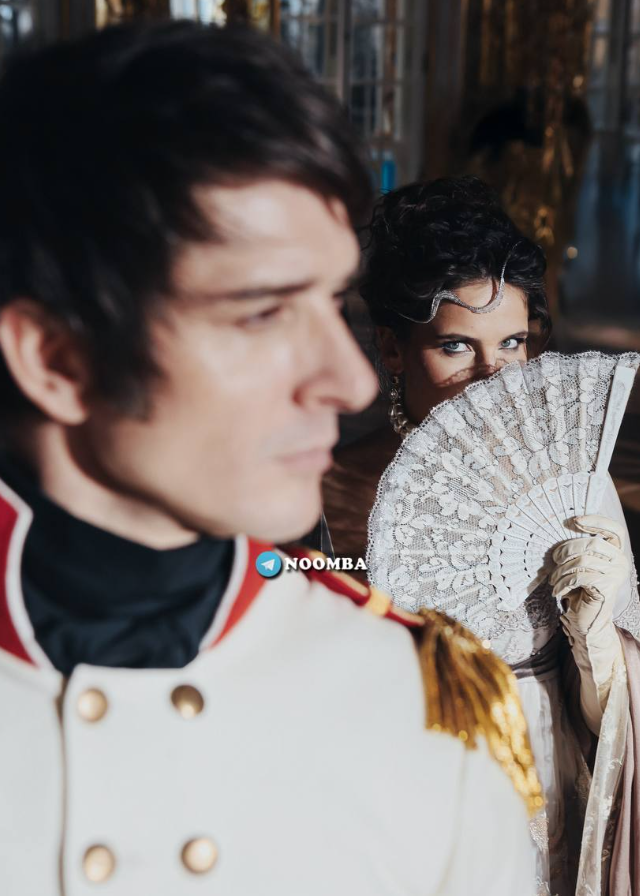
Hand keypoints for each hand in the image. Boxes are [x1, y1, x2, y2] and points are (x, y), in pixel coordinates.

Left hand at [550, 515, 628, 632]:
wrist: (586, 619)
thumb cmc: (579, 589)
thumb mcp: (580, 565)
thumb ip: (579, 548)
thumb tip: (564, 526)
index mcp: (616, 552)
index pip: (615, 530)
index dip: (596, 521)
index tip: (574, 520)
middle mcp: (621, 562)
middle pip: (591, 543)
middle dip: (566, 549)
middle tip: (554, 559)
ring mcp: (616, 575)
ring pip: (582, 561)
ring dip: (561, 570)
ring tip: (554, 579)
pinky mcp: (607, 587)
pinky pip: (579, 577)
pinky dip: (563, 583)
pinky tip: (557, 590)